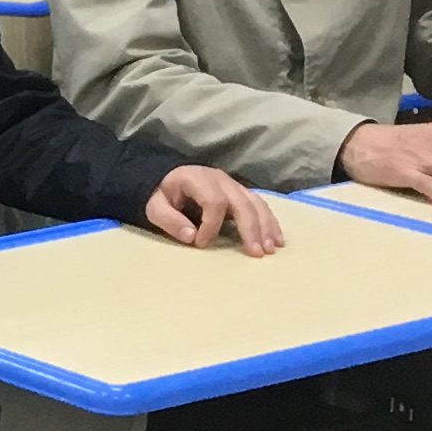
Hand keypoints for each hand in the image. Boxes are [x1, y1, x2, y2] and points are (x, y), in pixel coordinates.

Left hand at [143, 166, 282, 253]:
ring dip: (265, 226)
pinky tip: (277, 239)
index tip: (201, 243)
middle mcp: (220, 179)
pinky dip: (270, 222)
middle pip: (241, 202)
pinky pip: (260, 205)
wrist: (167, 178)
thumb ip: (169, 220)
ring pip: (255, 203)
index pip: (214, 201)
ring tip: (270, 249)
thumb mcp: (155, 207)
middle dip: (250, 228)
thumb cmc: (162, 195)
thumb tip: (191, 237)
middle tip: (256, 253)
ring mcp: (233, 185)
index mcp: (197, 179)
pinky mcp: (240, 193)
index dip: (210, 225)